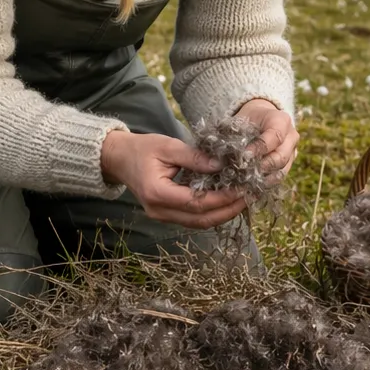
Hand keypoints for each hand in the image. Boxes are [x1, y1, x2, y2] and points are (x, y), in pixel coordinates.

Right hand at [100, 130, 247, 229]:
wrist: (119, 158)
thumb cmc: (142, 148)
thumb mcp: (168, 146)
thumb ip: (195, 157)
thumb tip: (222, 165)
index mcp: (157, 193)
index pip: (197, 202)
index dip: (222, 198)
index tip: (242, 188)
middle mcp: (159, 211)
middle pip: (201, 219)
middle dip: (229, 210)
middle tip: (250, 196)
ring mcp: (161, 216)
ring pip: (199, 223)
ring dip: (223, 213)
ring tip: (244, 199)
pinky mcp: (166, 215)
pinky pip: (194, 219)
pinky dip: (212, 212)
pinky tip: (228, 201)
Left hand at [235, 98, 298, 183]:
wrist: (259, 120)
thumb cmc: (246, 120)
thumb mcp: (239, 120)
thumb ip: (231, 135)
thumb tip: (216, 159)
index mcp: (281, 120)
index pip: (275, 136)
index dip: (260, 148)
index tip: (244, 156)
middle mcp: (291, 138)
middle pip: (281, 157)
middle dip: (262, 167)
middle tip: (244, 174)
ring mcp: (292, 154)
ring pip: (281, 171)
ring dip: (263, 180)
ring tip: (245, 186)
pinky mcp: (287, 167)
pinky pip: (278, 180)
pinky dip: (264, 186)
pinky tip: (250, 191)